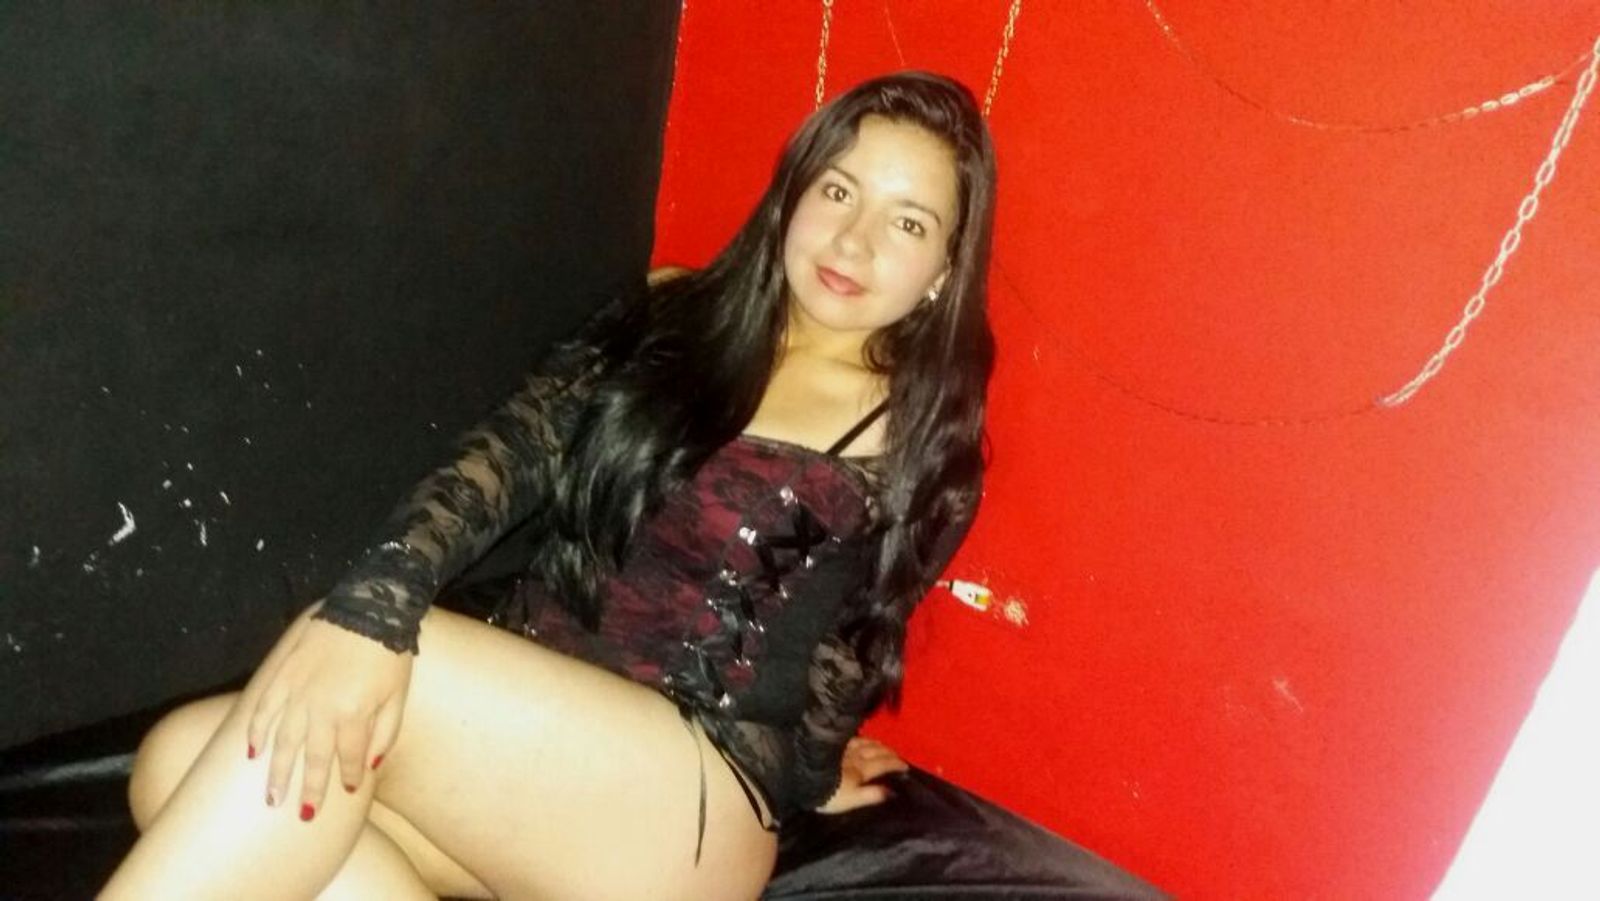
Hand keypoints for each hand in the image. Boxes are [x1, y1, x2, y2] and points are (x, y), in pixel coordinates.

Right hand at [239, 604, 412, 818]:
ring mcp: (298, 690)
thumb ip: (386, 734)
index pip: (349, 757)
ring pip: (282, 740)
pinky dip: (256, 729)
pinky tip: (251, 750)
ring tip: (271, 795)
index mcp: (354, 714)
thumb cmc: (389, 654)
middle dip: (308, 788)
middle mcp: (321, 707)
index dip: (350, 776)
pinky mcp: (284, 673)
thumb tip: (371, 766)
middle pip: (311, 757)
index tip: (348, 790)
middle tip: (302, 814)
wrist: (371, 608)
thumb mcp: (399, 696)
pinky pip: (264, 707)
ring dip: (276, 770)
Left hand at [816, 736, 910, 813]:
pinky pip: (853, 739)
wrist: (801, 778)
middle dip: (890, 753)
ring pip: (866, 743)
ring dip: (879, 745)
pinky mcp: (832, 745)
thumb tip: (893, 791)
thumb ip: (872, 795)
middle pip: (877, 751)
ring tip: (885, 747)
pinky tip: (863, 740)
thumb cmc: (827, 794)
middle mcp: (855, 755)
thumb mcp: (851, 800)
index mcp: (862, 769)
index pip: (884, 764)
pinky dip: (863, 739)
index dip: (896, 764)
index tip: (906, 766)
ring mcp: (843, 748)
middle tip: (898, 756)